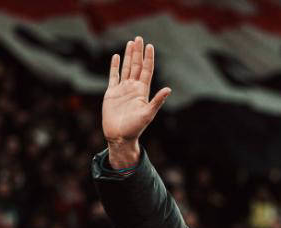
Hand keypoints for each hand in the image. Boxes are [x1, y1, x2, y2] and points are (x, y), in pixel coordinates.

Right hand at [102, 36, 170, 167]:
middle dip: (138, 52)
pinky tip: (116, 57)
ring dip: (128, 56)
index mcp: (142, 91)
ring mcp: (123, 90)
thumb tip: (169, 89)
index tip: (150, 46)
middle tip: (139, 38)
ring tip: (131, 43)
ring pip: (126, 68)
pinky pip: (113, 76)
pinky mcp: (112, 93)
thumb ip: (157, 101)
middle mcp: (133, 88)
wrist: (120, 136)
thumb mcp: (148, 114)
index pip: (146, 70)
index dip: (148, 58)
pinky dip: (115, 66)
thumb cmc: (135, 128)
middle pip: (136, 66)